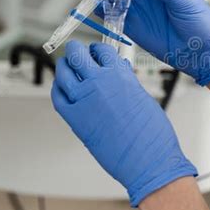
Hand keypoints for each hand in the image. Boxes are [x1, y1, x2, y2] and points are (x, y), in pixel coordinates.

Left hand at [51, 40, 196, 205]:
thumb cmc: (152, 133)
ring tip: (66, 66)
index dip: (97, 49)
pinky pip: (58, 98)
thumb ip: (126, 81)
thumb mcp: (142, 97)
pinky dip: (57, 89)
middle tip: (76, 51)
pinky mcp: (75, 120)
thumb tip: (119, 71)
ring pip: (63, 73)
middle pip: (77, 55)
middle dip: (76, 50)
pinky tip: (61, 87)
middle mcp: (99, 83)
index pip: (101, 50)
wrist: (148, 160)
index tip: (95, 50)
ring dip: (64, 66)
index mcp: (119, 75)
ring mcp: (84, 100)